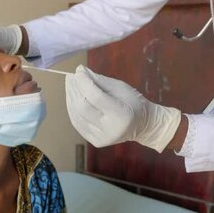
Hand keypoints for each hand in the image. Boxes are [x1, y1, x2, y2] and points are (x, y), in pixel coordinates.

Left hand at [65, 65, 181, 151]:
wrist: (143, 125)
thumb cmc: (133, 102)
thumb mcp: (121, 87)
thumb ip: (99, 80)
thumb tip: (80, 71)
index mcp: (121, 114)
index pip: (96, 97)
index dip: (84, 83)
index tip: (78, 71)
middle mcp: (110, 129)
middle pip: (83, 107)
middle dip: (74, 90)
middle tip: (71, 77)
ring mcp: (102, 137)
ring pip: (77, 116)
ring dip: (70, 98)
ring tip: (70, 85)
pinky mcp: (96, 141)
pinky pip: (78, 123)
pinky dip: (72, 109)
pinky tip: (72, 98)